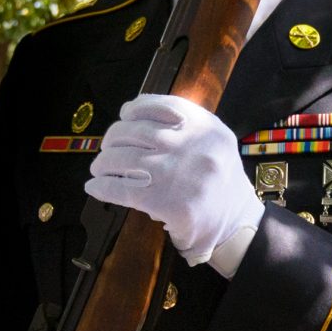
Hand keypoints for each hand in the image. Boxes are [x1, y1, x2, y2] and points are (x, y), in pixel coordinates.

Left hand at [85, 94, 261, 266]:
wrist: (237, 225)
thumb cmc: (221, 185)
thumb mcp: (216, 145)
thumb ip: (186, 128)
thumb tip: (135, 117)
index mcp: (207, 128)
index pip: (163, 105)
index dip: (137, 107)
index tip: (125, 114)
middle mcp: (191, 145)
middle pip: (135, 131)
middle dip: (114, 137)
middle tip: (107, 147)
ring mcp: (175, 172)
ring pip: (122, 157)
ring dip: (103, 162)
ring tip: (99, 168)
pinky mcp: (162, 200)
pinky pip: (119, 187)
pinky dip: (101, 186)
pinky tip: (95, 187)